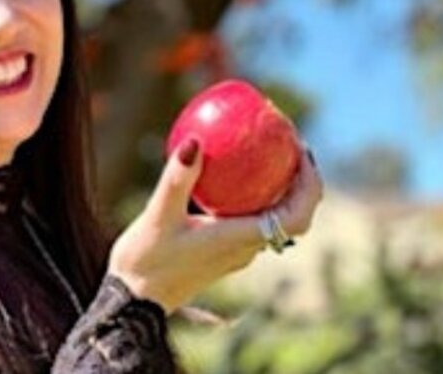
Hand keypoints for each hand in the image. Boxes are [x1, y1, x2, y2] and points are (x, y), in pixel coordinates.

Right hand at [107, 139, 322, 312]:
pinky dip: (253, 198)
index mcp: (241, 240)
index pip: (296, 216)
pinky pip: (248, 222)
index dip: (309, 184)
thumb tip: (195, 140)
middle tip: (290, 144)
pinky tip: (228, 177)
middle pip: (292, 216)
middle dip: (300, 180)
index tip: (302, 151)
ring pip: (273, 220)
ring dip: (280, 190)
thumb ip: (178, 178)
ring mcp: (234, 253)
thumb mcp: (159, 215)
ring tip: (267, 155)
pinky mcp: (220, 253)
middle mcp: (245, 249)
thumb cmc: (146, 261)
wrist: (134, 301)